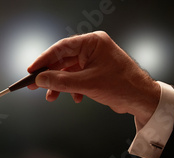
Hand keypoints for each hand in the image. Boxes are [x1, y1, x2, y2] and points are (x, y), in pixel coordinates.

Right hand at [28, 31, 160, 128]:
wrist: (141, 99)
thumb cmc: (122, 85)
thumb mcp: (86, 83)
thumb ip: (60, 81)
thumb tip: (40, 78)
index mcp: (92, 43)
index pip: (61, 48)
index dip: (44, 59)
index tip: (31, 70)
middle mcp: (92, 49)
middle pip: (62, 60)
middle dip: (50, 75)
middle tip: (35, 84)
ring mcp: (94, 61)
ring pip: (68, 71)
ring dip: (59, 85)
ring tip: (52, 97)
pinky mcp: (95, 72)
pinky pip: (76, 78)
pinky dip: (71, 89)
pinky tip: (75, 98)